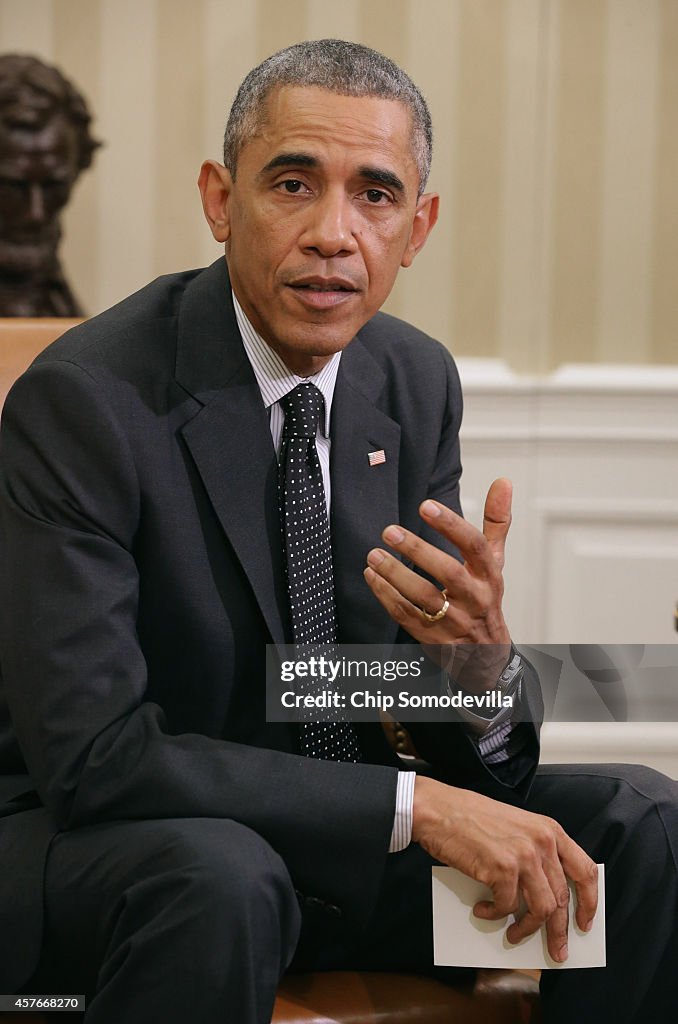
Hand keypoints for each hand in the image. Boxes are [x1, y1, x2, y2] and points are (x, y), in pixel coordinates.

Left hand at [364, 479, 512, 688]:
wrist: (486, 655)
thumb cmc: (485, 597)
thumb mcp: (494, 561)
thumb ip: (495, 521)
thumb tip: (503, 481)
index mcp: (489, 575)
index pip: (474, 546)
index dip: (451, 525)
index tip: (425, 506)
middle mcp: (474, 598)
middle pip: (449, 573)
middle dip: (418, 550)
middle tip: (389, 531)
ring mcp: (454, 621)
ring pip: (425, 598)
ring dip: (396, 576)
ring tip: (374, 555)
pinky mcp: (433, 638)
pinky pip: (407, 616)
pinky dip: (387, 596)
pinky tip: (372, 577)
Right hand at [413, 776, 598, 961]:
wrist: (438, 809)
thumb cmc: (470, 817)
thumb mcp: (516, 826)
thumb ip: (535, 851)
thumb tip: (543, 894)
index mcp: (549, 830)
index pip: (585, 870)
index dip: (590, 901)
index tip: (585, 923)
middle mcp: (542, 842)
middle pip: (562, 897)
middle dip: (560, 930)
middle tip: (557, 950)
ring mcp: (523, 856)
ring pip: (542, 909)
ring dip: (528, 929)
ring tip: (514, 935)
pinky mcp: (502, 870)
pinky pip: (507, 907)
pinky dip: (496, 915)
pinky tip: (484, 909)